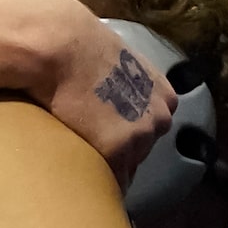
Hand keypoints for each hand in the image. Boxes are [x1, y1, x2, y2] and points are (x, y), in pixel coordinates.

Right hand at [31, 0, 173, 188]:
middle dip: (117, 152)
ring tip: (79, 158)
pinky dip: (93, 179)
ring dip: (104, 167)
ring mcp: (139, 138)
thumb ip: (126, 83)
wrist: (62, 46)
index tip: (102, 132)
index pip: (151, 131)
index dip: (124, 134)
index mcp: (165, 98)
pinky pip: (108, 181)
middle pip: (140, 152)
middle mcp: (159, 119)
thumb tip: (108, 89)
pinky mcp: (115, 153)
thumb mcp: (120, 63)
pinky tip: (77, 172)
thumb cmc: (80, 46)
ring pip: (125, 169)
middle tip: (86, 144)